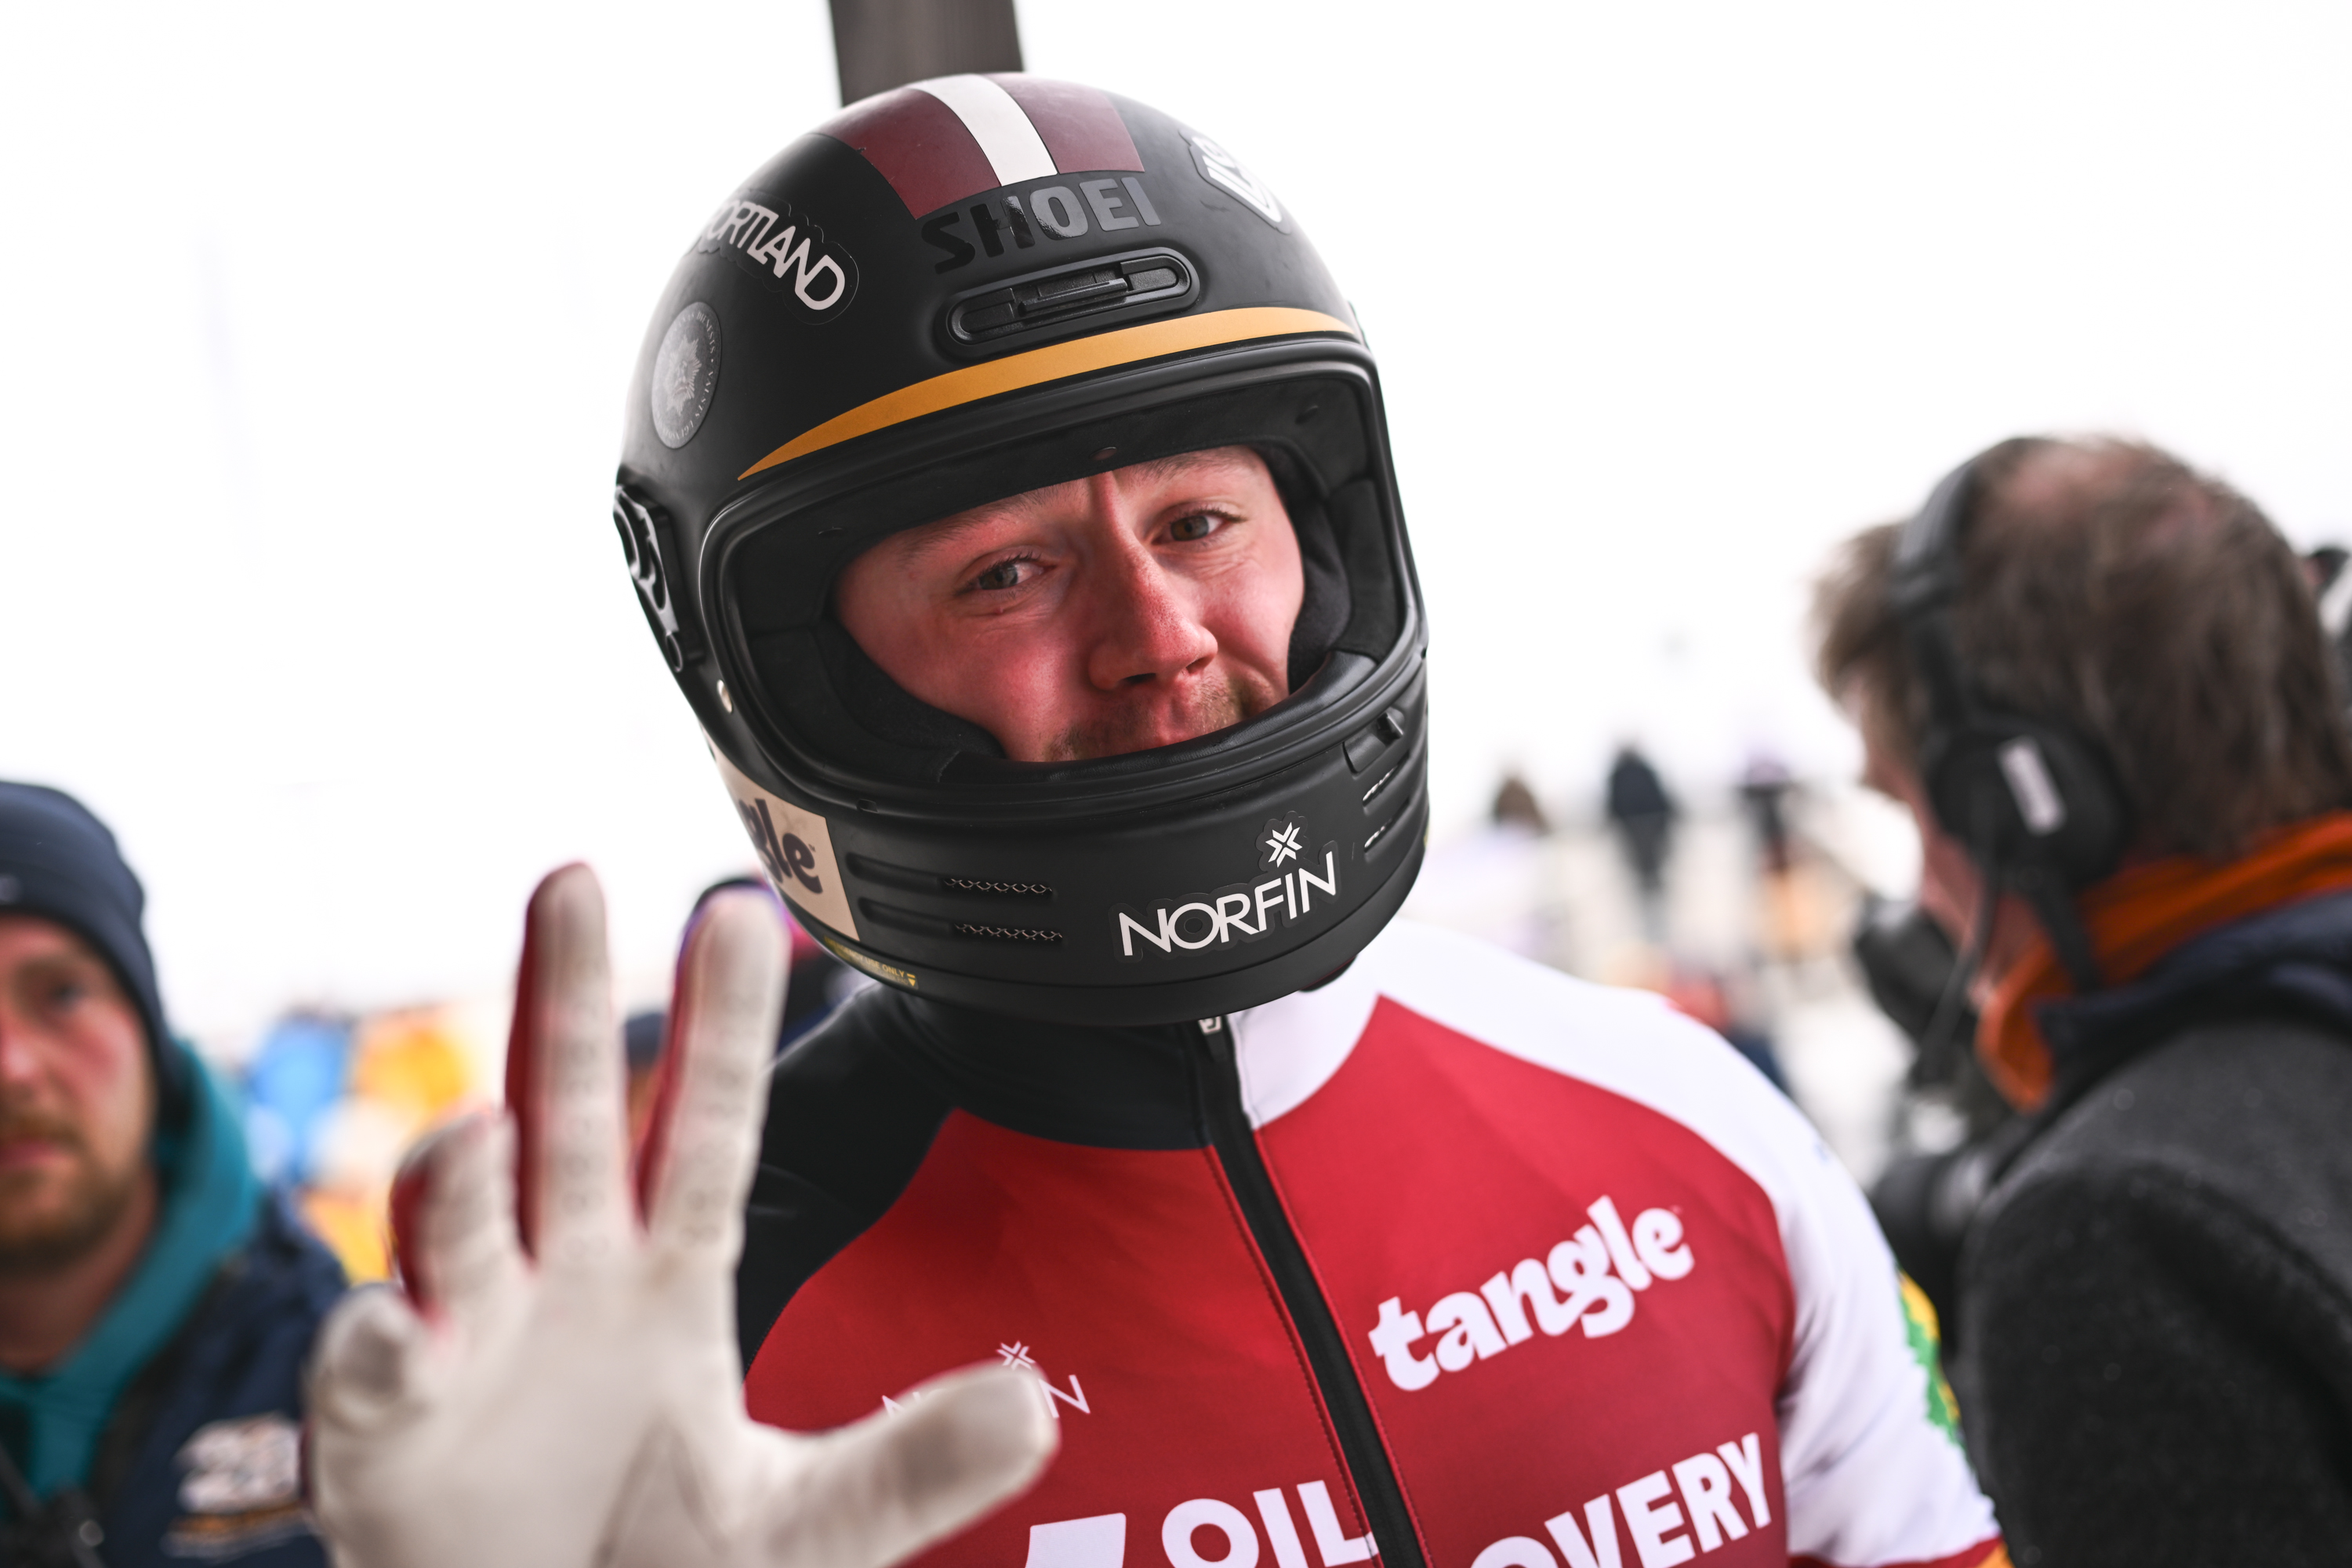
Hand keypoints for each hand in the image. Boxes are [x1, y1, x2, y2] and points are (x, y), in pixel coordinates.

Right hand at [305, 865, 1055, 1567]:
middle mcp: (565, 1285)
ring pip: (460, 1232)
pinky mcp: (387, 1437)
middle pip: (569, 1121)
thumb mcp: (811, 1522)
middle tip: (571, 878)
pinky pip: (375, 1376)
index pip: (708, 1133)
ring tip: (479, 1134)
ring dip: (463, 1181)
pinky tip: (393, 1327)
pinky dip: (376, 1350)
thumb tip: (1037, 1410)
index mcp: (669, 1282)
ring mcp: (470, 1348)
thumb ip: (911, 1466)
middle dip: (561, 1004)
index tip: (739, 907)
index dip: (723, 1027)